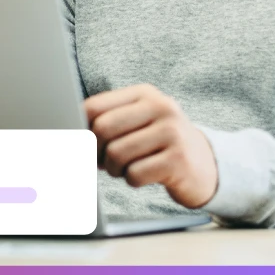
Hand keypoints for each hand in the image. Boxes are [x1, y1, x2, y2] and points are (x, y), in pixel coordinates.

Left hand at [84, 83, 218, 208]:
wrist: (206, 165)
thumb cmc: (159, 143)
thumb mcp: (137, 122)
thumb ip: (107, 121)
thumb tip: (68, 135)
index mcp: (144, 93)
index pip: (94, 107)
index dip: (80, 130)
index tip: (82, 145)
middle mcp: (160, 107)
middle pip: (102, 129)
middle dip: (97, 153)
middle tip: (105, 162)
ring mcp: (172, 132)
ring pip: (117, 154)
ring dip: (115, 169)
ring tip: (127, 168)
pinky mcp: (178, 160)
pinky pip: (134, 174)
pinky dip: (132, 180)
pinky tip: (144, 175)